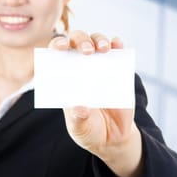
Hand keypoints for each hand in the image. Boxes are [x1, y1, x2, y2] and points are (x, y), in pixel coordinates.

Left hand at [48, 31, 143, 176]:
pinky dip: (118, 45)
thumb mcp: (81, 128)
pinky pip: (118, 52)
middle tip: (87, 52)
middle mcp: (82, 67)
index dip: (57, 46)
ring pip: (97, 42)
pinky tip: (118, 45)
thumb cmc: (90, 130)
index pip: (58, 55)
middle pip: (78, 42)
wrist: (114, 136)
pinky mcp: (119, 70)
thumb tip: (79, 108)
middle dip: (81, 41)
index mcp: (66, 78)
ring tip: (103, 48)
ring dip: (100, 40)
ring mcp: (101, 66)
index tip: (60, 47)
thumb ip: (78, 119)